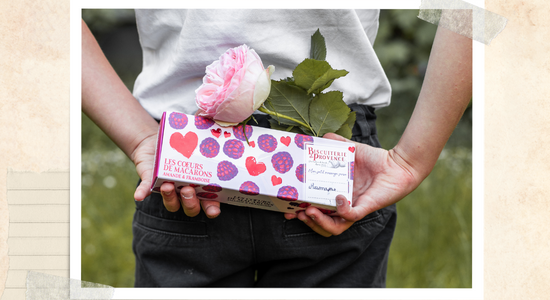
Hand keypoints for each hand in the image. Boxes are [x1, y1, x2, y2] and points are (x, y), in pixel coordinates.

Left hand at [131, 133, 220, 217]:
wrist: (156, 141)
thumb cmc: (182, 142)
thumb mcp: (195, 137)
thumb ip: (206, 129)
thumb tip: (215, 118)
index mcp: (201, 185)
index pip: (210, 202)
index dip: (212, 208)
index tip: (214, 209)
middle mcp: (186, 192)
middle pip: (191, 208)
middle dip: (190, 203)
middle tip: (188, 190)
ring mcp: (168, 189)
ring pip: (171, 204)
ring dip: (170, 198)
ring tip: (167, 186)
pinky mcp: (150, 182)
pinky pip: (146, 190)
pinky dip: (142, 193)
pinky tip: (139, 196)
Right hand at [284, 133, 421, 236]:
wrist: (397, 163)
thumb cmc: (374, 159)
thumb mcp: (350, 150)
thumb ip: (334, 143)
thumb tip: (320, 136)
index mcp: (336, 195)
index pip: (315, 209)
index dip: (300, 211)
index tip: (287, 207)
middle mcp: (343, 205)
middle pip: (320, 223)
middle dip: (306, 220)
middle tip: (295, 212)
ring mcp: (354, 208)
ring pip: (334, 227)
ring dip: (319, 221)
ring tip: (310, 211)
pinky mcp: (365, 207)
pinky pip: (351, 215)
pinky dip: (342, 209)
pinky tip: (337, 198)